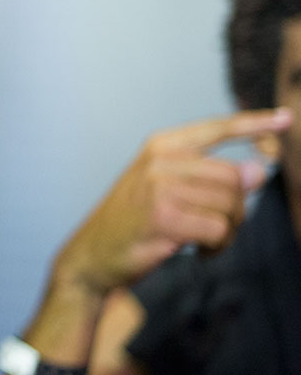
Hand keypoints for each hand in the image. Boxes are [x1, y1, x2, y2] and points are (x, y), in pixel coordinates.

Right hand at [53, 108, 292, 296]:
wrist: (92, 255)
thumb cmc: (134, 223)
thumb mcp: (168, 191)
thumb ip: (210, 178)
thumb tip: (259, 170)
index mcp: (161, 146)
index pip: (216, 128)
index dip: (254, 124)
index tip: (285, 119)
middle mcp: (160, 159)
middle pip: (234, 178)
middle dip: (236, 210)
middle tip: (215, 231)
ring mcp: (159, 186)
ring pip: (230, 206)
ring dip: (227, 233)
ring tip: (202, 243)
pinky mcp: (163, 216)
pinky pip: (219, 230)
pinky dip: (217, 248)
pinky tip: (197, 253)